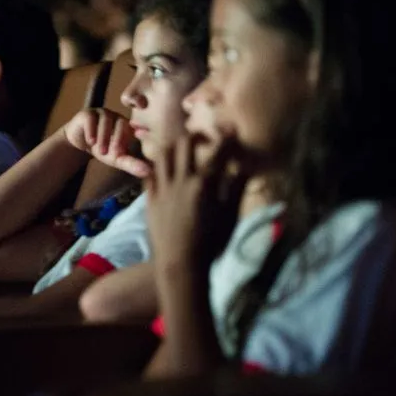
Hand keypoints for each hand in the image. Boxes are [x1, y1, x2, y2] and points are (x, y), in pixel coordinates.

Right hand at [61, 108, 151, 177]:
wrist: (80, 143)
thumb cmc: (103, 149)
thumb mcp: (117, 159)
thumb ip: (132, 164)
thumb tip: (148, 172)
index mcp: (127, 125)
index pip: (135, 126)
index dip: (140, 127)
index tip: (140, 135)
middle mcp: (116, 116)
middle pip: (121, 122)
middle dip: (118, 139)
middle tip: (114, 154)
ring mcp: (101, 113)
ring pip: (105, 120)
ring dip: (104, 137)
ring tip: (101, 152)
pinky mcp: (87, 114)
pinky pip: (90, 118)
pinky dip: (91, 130)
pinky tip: (91, 141)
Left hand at [145, 133, 247, 273]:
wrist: (180, 266)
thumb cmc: (211, 245)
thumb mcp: (230, 217)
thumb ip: (236, 189)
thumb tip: (245, 167)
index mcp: (203, 184)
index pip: (217, 152)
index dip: (226, 138)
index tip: (232, 130)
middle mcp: (180, 181)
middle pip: (184, 144)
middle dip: (195, 135)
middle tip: (204, 139)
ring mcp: (162, 190)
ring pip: (162, 155)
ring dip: (173, 148)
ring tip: (182, 151)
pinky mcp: (150, 201)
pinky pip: (150, 176)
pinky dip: (158, 168)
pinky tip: (165, 171)